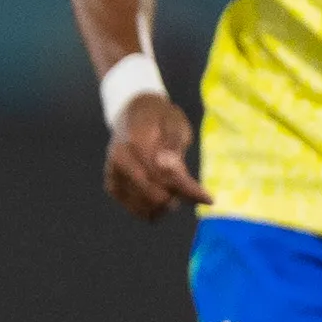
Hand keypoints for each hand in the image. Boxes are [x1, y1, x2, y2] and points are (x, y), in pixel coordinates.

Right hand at [102, 91, 208, 221]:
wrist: (133, 112)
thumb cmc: (159, 117)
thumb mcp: (174, 123)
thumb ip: (172, 146)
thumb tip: (167, 168)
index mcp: (134, 143)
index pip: (161, 175)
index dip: (186, 189)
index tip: (208, 199)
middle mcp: (119, 161)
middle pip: (153, 195)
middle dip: (176, 196)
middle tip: (191, 190)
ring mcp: (114, 175)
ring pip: (145, 208)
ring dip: (166, 205)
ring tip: (177, 191)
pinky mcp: (113, 187)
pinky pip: (137, 210)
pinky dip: (154, 209)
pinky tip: (164, 196)